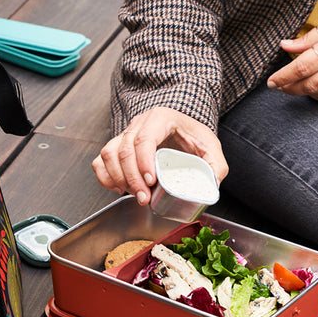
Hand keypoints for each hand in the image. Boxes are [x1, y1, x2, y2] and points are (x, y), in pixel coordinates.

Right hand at [92, 107, 228, 204]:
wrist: (184, 130)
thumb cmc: (194, 136)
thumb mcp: (212, 148)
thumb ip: (216, 166)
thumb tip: (210, 186)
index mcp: (161, 119)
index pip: (145, 138)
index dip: (144, 161)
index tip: (151, 181)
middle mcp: (139, 124)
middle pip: (125, 149)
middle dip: (132, 178)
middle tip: (144, 198)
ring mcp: (126, 134)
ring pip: (109, 154)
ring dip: (118, 178)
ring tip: (135, 195)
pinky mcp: (118, 147)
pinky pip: (101, 161)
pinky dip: (106, 177)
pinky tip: (120, 188)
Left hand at [267, 13, 317, 100]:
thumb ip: (307, 39)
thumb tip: (284, 45)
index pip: (302, 66)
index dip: (284, 76)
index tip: (271, 81)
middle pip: (309, 85)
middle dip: (290, 88)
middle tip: (278, 85)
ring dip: (304, 93)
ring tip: (294, 86)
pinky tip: (313, 88)